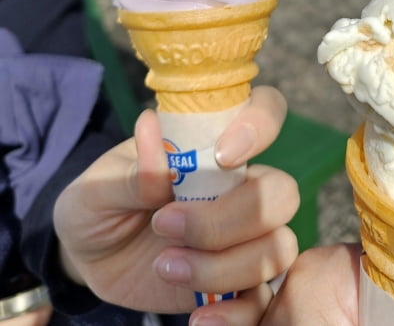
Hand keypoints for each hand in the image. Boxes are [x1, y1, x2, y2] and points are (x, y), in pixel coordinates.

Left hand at [54, 87, 298, 319]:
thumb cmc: (99, 202)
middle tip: (166, 224)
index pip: (266, 111)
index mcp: (213, 143)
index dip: (260, 125)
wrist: (89, 257)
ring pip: (276, 247)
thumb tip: (152, 131)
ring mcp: (243, 236)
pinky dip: (236, 315)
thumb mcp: (99, 184)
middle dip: (229, 217)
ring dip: (223, 266)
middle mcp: (239, 185)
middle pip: (281, 192)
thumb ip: (131, 169)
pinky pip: (262, 300)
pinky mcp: (235, 282)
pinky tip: (198, 319)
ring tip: (165, 268)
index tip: (224, 155)